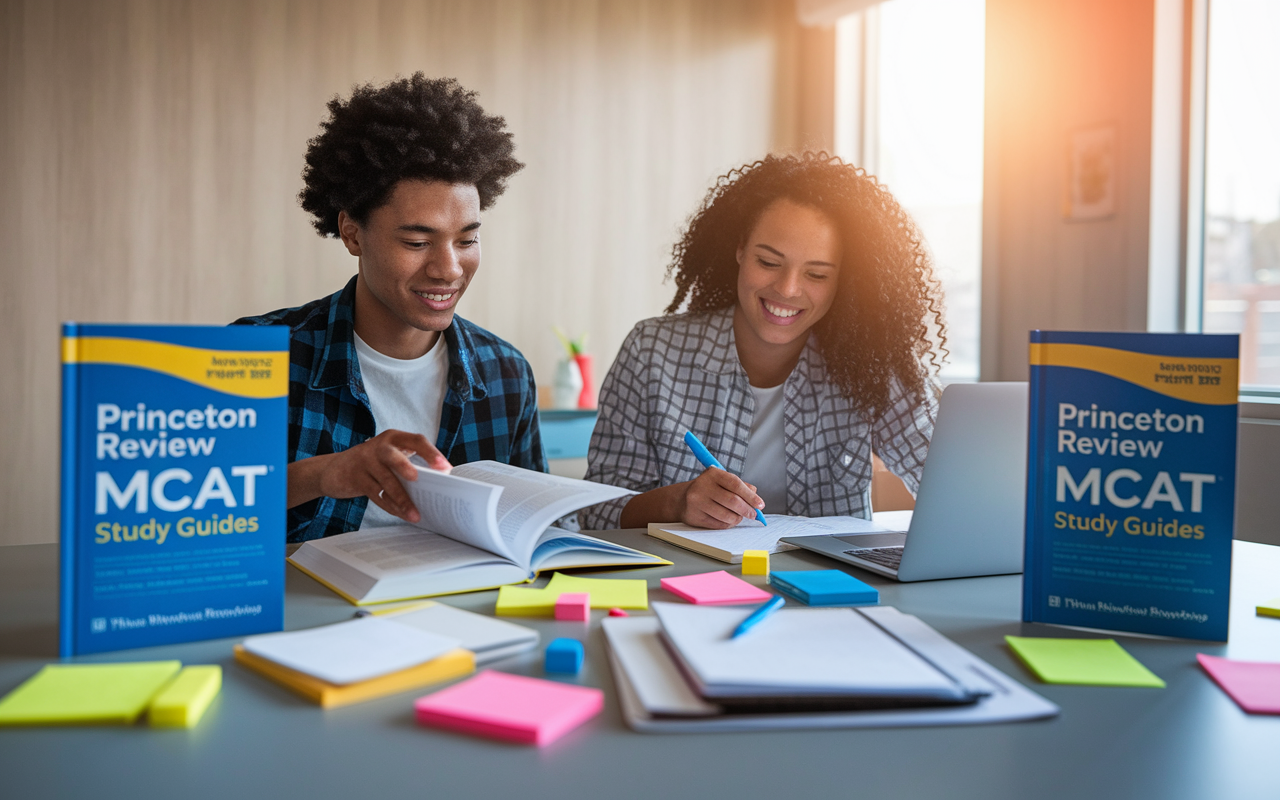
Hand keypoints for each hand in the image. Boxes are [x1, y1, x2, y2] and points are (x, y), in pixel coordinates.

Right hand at [290, 430, 450, 522]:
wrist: (334, 470)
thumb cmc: (373, 464)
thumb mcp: (390, 458)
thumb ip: (409, 464)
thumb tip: (438, 484)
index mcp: (394, 438)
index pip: (416, 440)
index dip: (431, 453)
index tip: (445, 468)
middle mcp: (378, 446)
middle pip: (393, 456)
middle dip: (406, 467)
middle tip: (419, 480)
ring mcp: (364, 461)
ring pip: (385, 481)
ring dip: (401, 499)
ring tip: (415, 514)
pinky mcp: (355, 478)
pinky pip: (375, 494)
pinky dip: (389, 506)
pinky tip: (400, 514)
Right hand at [678, 467, 764, 528]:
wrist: (682, 499)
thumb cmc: (708, 489)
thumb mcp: (722, 481)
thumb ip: (740, 486)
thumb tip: (756, 497)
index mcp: (713, 474)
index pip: (735, 484)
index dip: (750, 496)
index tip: (760, 504)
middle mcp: (703, 486)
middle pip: (732, 501)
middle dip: (747, 510)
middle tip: (754, 514)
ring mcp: (697, 502)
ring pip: (726, 515)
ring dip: (738, 518)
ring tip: (739, 516)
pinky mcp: (695, 516)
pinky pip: (718, 524)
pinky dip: (728, 524)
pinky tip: (727, 520)